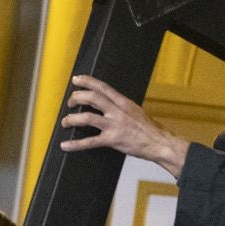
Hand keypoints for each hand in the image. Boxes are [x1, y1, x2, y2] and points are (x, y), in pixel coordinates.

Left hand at [62, 77, 187, 176]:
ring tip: (66, 122)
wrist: (159, 143)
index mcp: (123, 103)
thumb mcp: (135, 111)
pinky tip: (65, 145)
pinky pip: (90, 141)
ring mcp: (115, 126)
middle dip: (77, 98)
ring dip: (72, 119)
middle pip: (92, 98)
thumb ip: (121, 106)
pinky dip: (76, 144)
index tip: (76, 80)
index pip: (103, 87)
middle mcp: (118, 112)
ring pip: (88, 118)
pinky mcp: (113, 140)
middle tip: (71, 103)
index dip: (87, 81)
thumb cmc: (149, 129)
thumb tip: (107, 103)